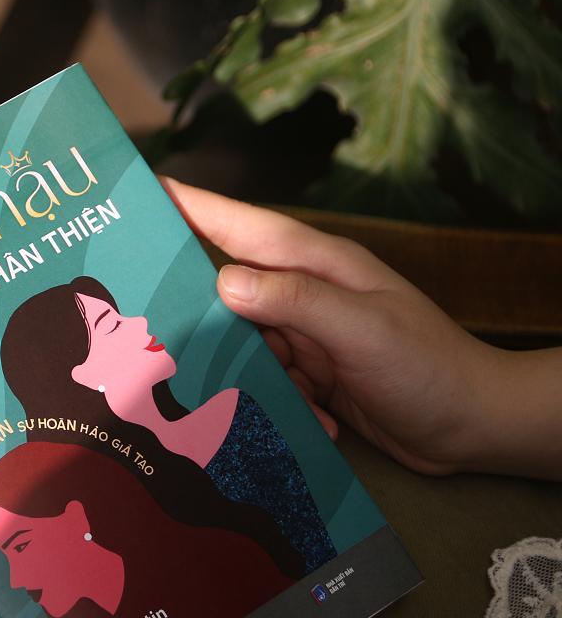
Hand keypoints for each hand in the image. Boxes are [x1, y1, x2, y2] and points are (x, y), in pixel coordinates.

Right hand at [160, 177, 561, 480]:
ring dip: (249, 374)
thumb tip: (222, 280)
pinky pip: (271, 381)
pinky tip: (315, 418)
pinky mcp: (313, 373)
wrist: (473, 426)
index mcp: (318, 265)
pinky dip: (282, 401)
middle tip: (153, 330)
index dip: (193, 207)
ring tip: (264, 395)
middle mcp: (306, 294)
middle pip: (230, 291)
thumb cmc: (428, 367)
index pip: (243, 227)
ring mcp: (309, 335)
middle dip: (200, 313)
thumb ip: (294, 301)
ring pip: (245, 344)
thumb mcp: (362, 329)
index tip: (144, 191)